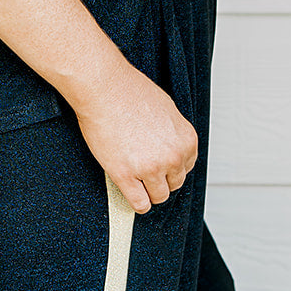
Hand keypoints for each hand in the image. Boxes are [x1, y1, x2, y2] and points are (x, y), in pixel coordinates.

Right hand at [71, 57, 198, 214]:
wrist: (104, 87)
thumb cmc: (129, 91)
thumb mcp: (166, 108)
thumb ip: (173, 133)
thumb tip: (171, 149)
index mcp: (186, 139)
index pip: (186, 167)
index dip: (171, 164)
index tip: (159, 162)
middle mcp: (173, 156)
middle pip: (174, 183)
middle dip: (160, 176)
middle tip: (144, 165)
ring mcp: (150, 168)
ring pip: (159, 196)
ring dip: (148, 189)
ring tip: (135, 175)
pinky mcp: (126, 176)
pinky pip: (140, 204)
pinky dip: (136, 201)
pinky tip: (130, 189)